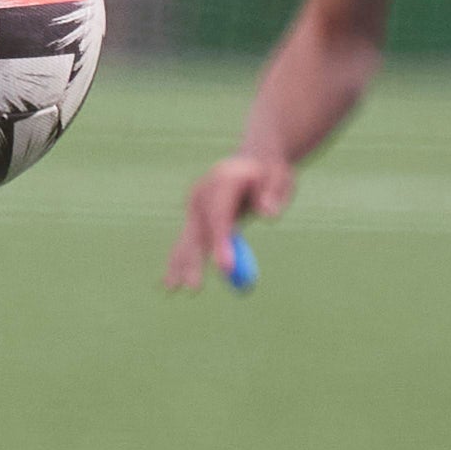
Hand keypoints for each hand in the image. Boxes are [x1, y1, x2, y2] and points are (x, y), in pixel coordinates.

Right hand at [169, 151, 294, 290]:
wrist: (254, 161)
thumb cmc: (269, 174)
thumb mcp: (279, 178)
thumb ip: (273, 194)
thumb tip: (268, 213)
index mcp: (224, 181)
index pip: (220, 215)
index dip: (221, 242)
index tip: (226, 268)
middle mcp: (203, 193)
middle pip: (198, 230)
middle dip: (194, 259)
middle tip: (195, 288)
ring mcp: (195, 206)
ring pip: (189, 239)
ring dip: (181, 263)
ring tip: (173, 288)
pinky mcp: (195, 218)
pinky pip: (188, 242)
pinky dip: (180, 260)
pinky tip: (171, 281)